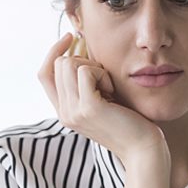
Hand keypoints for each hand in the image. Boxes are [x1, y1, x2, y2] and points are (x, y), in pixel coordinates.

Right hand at [38, 34, 167, 164]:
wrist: (143, 150)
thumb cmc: (129, 122)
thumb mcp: (101, 100)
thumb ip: (86, 84)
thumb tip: (80, 47)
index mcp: (64, 111)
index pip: (44, 74)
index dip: (53, 52)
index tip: (72, 38)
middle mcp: (64, 113)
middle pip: (58, 64)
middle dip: (83, 60)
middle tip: (105, 80)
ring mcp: (73, 112)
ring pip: (68, 63)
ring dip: (93, 67)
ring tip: (109, 87)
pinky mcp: (88, 108)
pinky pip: (86, 71)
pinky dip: (102, 74)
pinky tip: (113, 91)